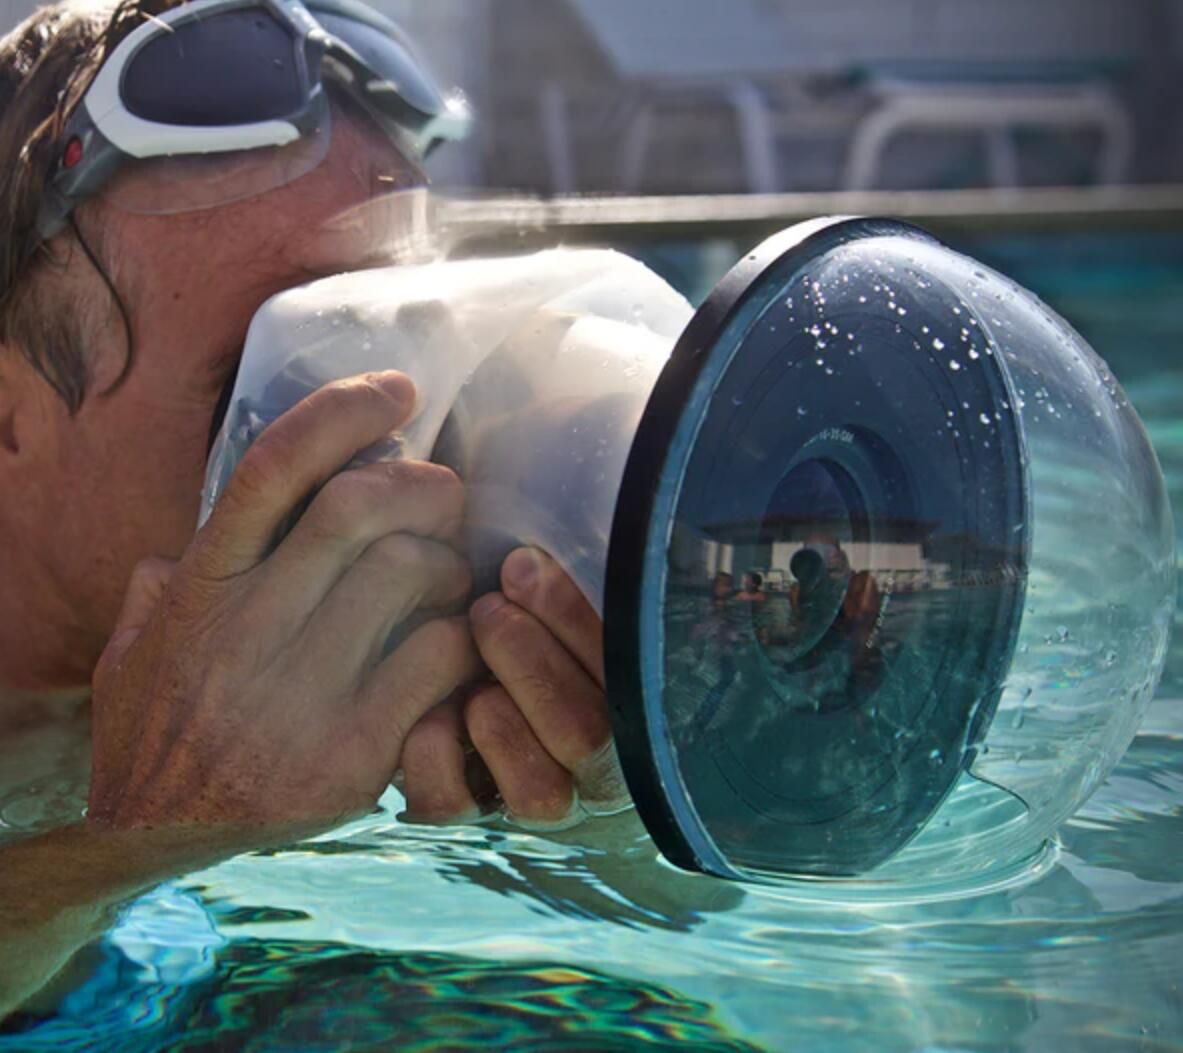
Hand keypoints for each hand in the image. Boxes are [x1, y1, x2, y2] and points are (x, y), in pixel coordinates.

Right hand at [88, 371, 482, 828]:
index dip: (343, 414)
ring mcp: (297, 696)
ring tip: (451, 577)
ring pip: (410, 574)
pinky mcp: (348, 756)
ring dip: (451, 562)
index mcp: (200, 588)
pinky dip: (464, 638)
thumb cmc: (154, 725)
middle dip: (423, 484)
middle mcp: (244, 631)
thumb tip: (192, 537)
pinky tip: (458, 645)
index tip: (398, 390)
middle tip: (447, 492)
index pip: (273, 470)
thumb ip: (166, 582)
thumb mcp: (134, 642)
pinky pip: (438, 660)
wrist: (152, 837)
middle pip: (359, 509)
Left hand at [400, 547, 629, 828]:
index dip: (574, 621)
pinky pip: (459, 808)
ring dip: (499, 717)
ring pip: (541, 790)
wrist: (478, 699)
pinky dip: (435, 758)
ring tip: (465, 656)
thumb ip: (571, 583)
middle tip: (487, 608)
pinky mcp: (474, 820)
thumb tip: (541, 540)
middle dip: (532, 661)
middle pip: (587, 733)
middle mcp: (603, 772)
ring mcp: (544, 805)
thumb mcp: (564, 605)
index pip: (627, 676)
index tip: (522, 565)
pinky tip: (429, 710)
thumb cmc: (538, 627)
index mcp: (639, 710)